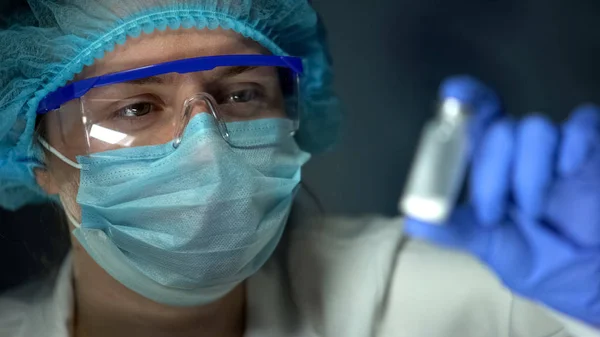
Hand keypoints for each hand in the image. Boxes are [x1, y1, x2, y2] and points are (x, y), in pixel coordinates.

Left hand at [404, 76, 599, 325]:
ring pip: (535, 128)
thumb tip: (414, 220)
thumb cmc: (532, 255)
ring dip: (528, 173)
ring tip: (534, 213)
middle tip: (492, 216)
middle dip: (490, 172)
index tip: (451, 94)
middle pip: (500, 128)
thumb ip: (452, 230)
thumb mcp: (487, 245)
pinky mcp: (591, 151)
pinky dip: (572, 144)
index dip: (466, 98)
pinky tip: (567, 172)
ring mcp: (556, 148)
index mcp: (491, 163)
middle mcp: (521, 149)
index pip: (478, 115)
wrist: (578, 276)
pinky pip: (582, 124)